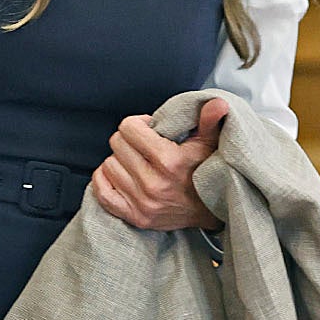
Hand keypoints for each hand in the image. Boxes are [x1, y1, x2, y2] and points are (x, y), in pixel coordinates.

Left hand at [91, 97, 227, 230]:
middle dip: (128, 139)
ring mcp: (142, 202)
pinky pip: (102, 193)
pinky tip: (119, 174)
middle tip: (143, 145)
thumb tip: (217, 103)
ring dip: (120, 160)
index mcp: (169, 161)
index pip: (129, 128)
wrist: (215, 211)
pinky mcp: (135, 216)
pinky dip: (105, 180)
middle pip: (116, 143)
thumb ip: (209, 121)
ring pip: (108, 165)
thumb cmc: (209, 172)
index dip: (138, 124)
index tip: (149, 129)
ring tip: (137, 161)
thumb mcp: (212, 144)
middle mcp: (153, 183)